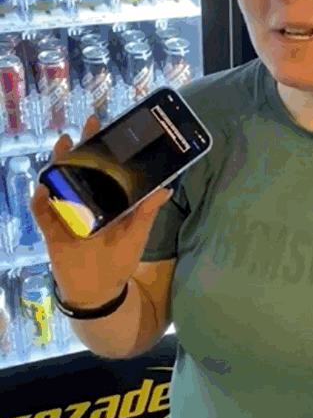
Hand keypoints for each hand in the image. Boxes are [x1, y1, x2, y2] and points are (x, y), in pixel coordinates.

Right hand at [31, 114, 173, 306]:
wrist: (100, 291)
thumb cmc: (119, 261)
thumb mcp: (137, 235)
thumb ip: (147, 211)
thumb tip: (165, 187)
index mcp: (105, 198)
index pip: (102, 167)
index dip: (103, 147)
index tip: (108, 126)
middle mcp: (84, 201)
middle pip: (80, 168)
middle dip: (82, 146)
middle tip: (88, 126)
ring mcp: (67, 213)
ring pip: (58, 183)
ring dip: (58, 164)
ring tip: (63, 146)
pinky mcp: (53, 230)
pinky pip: (43, 213)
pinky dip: (41, 202)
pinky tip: (43, 190)